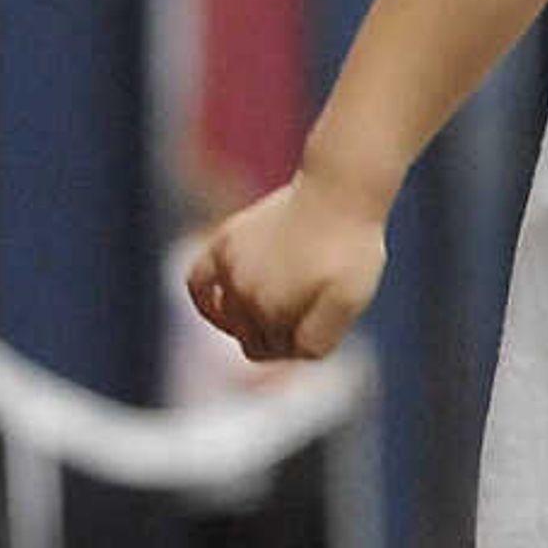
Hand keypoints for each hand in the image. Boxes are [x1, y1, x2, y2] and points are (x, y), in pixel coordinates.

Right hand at [187, 173, 386, 362]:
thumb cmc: (351, 249)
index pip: (278, 352)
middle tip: (309, 309)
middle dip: (279, 335)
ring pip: (229, 317)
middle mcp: (245, 296)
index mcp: (275, 314)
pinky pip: (197, 283)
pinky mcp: (223, 245)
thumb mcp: (350, 303)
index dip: (301, 345)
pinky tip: (221, 305)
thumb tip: (290, 355)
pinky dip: (205, 301)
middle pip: (252, 339)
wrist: (338, 193)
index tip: (322, 322)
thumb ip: (318, 339)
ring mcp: (230, 270)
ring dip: (249, 320)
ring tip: (279, 306)